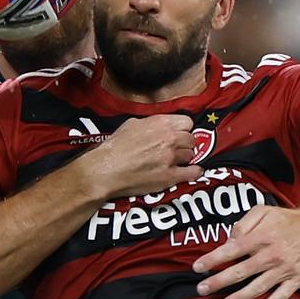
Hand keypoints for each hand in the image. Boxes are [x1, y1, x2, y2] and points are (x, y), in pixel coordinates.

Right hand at [78, 115, 202, 197]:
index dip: (182, 129)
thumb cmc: (114, 147)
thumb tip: (159, 126)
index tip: (178, 134)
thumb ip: (151, 123)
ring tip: (176, 161)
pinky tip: (189, 172)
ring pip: (192, 155)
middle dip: (185, 143)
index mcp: (160, 123)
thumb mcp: (131, 124)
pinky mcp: (170, 176)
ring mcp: (171, 158)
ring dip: (185, 158)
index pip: (187, 122)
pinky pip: (193, 172)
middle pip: (191, 139)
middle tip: (176, 149)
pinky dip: (194, 172)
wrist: (106, 170)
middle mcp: (169, 138)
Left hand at [191, 203, 299, 298]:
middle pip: (241, 271)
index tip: (197, 268)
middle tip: (201, 289)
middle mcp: (271, 255)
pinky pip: (283, 294)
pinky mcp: (297, 279)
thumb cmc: (286, 219)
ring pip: (259, 286)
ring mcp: (284, 269)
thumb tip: (229, 241)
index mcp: (260, 237)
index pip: (231, 250)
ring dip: (240, 297)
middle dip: (219, 281)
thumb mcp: (263, 211)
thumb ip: (243, 224)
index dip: (213, 259)